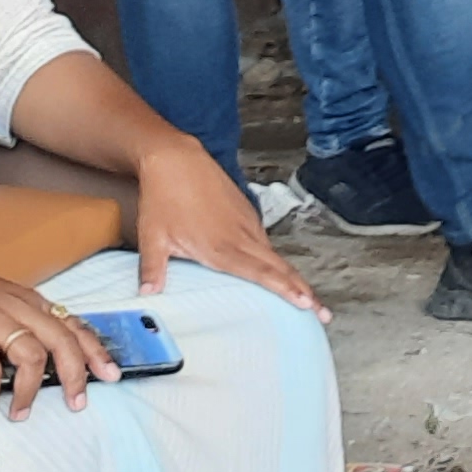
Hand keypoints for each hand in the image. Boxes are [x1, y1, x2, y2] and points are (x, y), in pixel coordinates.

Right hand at [0, 258, 123, 419]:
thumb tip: (35, 356)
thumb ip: (18, 320)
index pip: (73, 324)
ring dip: (29, 392)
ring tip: (20, 414)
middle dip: (77, 375)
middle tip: (78, 402)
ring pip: (33, 359)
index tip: (110, 373)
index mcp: (28, 300)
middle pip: (63, 342)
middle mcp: (18, 308)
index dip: (95, 350)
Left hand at [134, 135, 314, 310]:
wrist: (177, 159)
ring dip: (293, 277)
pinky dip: (277, 260)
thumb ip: (153, 268)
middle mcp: (241, 236)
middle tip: (323, 313)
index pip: (261, 273)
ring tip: (306, 297)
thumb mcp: (152, 236)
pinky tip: (278, 270)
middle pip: (280, 267)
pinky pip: (265, 242)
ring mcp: (247, 223)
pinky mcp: (246, 213)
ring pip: (275, 256)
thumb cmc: (164, 197)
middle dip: (303, 291)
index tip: (306, 303)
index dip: (285, 289)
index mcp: (221, 246)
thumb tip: (148, 294)